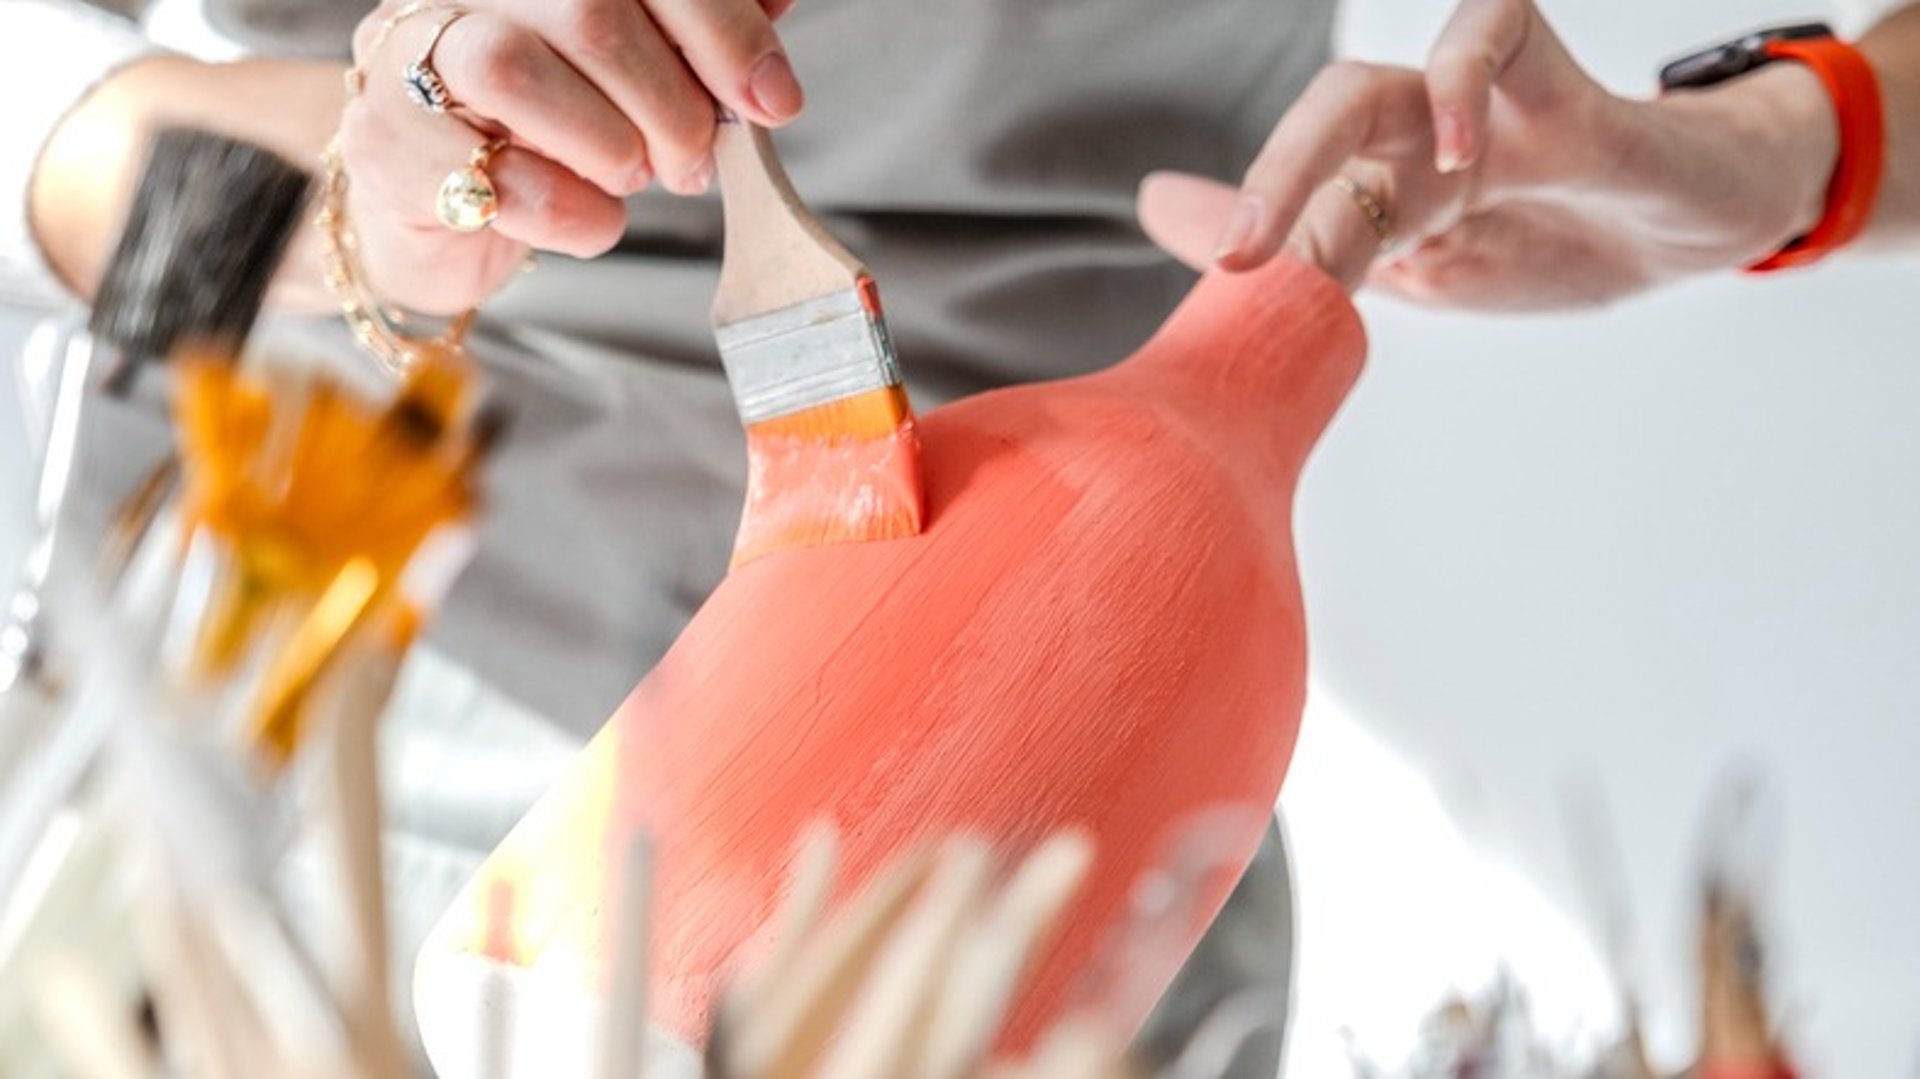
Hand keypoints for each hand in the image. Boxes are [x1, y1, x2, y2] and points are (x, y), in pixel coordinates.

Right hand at [339, 0, 801, 314]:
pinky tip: (589, 218)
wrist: (434, 213)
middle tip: (695, 161)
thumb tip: (776, 1)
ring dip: (611, 146)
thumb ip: (696, 29)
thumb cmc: (541, 130)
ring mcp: (406, 60)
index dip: (722, 27)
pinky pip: (495, 178)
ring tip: (632, 177)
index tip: (773, 99)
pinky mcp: (386, 148)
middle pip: (589, 8)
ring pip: (515, 70)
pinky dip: (572, 214)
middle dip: (672, 102)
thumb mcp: (631, 72)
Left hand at [1138, 0, 1839, 307]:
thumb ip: (1319, 254)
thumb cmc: (1566, 234)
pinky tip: (1452, 154)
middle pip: (1314, 132)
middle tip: (1231, 264)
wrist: (1711, 223)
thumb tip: (1174, 217)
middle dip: (1259, 187)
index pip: (1295, 203)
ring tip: (1290, 241)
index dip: (1237, 237)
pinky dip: (1461, 82)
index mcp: (1389, 189)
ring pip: (1375, 90)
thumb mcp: (1429, 270)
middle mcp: (1419, 139)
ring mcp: (1485, 110)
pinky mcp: (1564, 92)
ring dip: (1311, 154)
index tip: (1198, 281)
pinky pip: (1497, 30)